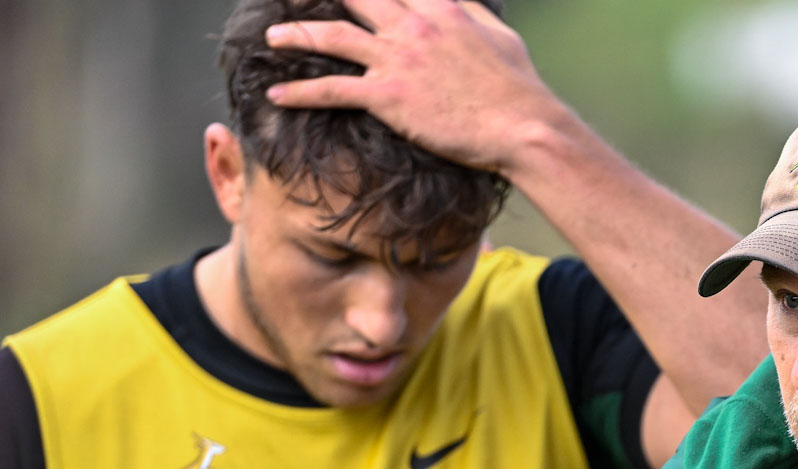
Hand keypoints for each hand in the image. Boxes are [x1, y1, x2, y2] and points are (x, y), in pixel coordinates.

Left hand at [264, 0, 561, 178]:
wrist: (523, 126)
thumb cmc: (518, 87)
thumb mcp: (499, 35)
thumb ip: (471, 12)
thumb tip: (458, 1)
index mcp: (441, 8)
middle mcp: (413, 25)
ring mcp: (397, 58)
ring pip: (331, 35)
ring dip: (297, 34)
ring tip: (274, 37)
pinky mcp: (388, 96)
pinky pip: (332, 89)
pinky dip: (300, 91)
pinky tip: (279, 93)